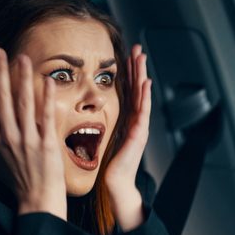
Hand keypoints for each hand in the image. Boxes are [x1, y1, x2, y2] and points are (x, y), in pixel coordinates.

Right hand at [0, 48, 67, 219]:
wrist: (38, 200)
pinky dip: (47, 98)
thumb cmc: (15, 183)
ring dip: (22, 78)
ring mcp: (28, 140)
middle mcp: (9, 137)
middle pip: (1, 99)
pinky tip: (48, 81)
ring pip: (23, 103)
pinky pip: (46, 117)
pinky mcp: (47, 144)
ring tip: (23, 58)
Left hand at [103, 44, 152, 230]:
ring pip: (142, 96)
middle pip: (137, 89)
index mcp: (125, 121)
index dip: (128, 74)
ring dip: (143, 76)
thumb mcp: (102, 140)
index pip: (128, 92)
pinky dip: (145, 97)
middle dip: (137, 69)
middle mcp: (135, 122)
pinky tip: (146, 84)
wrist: (115, 186)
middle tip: (137, 49)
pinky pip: (143, 112)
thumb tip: (87, 113)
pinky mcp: (138, 136)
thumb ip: (101, 126)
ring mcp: (139, 128)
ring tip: (142, 59)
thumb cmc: (109, 167)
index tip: (125, 57)